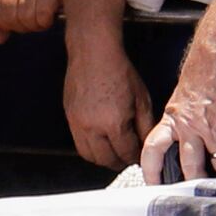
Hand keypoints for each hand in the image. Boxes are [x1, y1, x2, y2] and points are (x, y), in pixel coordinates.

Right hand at [61, 28, 144, 170]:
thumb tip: (146, 143)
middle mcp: (92, 127)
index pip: (125, 153)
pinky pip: (78, 142)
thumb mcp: (141, 98)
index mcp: (113, 123)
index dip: (135, 158)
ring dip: (102, 158)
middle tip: (127, 158)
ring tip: (113, 152)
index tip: (139, 156)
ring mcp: (77, 122)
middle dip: (119, 162)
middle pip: (105, 160)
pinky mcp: (69, 116)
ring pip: (88, 155)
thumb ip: (145, 125)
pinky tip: (100, 140)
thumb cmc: (119, 70)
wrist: (94, 52)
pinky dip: (90, 147)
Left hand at [139, 30, 215, 183]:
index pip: (153, 149)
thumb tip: (180, 142)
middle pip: (190, 165)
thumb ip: (180, 122)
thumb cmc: (200, 71)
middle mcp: (191, 125)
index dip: (151, 171)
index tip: (152, 185)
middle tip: (202, 194)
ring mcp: (215, 124)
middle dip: (197, 183)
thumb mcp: (179, 98)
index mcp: (173, 119)